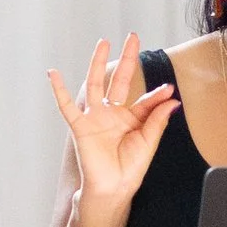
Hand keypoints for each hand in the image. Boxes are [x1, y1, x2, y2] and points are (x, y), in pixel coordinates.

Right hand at [47, 34, 175, 203]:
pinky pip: (67, 105)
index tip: (169, 89)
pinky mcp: (81, 126)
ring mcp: (96, 117)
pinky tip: (53, 73)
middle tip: (133, 37)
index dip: (157, 94)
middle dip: (126, 59)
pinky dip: (59, 90)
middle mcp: (113, 114)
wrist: (113, 189)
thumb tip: (172, 99)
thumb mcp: (149, 141)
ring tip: (104, 42)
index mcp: (131, 118)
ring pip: (95, 83)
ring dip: (98, 62)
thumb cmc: (130, 169)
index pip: (145, 99)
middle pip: (119, 79)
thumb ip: (157, 118)